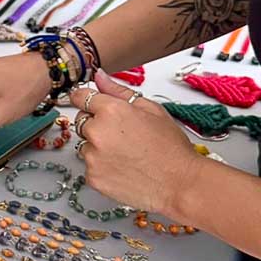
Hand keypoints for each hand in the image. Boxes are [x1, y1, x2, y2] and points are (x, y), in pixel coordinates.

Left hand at [69, 70, 201, 217]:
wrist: (180, 183)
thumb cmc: (171, 148)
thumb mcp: (151, 110)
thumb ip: (119, 92)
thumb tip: (100, 77)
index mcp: (111, 111)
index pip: (80, 97)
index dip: (85, 100)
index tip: (87, 103)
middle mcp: (97, 132)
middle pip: (81, 121)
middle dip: (96, 124)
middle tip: (121, 135)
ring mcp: (93, 157)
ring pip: (84, 145)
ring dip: (97, 147)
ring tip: (125, 153)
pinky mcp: (92, 177)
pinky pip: (89, 167)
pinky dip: (101, 167)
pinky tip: (122, 168)